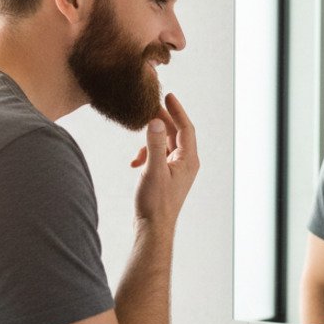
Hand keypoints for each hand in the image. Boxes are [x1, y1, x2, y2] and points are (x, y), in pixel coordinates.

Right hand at [129, 93, 199, 230]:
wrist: (153, 228)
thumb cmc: (155, 203)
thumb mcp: (153, 170)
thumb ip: (154, 144)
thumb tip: (155, 121)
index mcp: (188, 160)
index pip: (186, 128)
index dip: (177, 110)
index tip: (168, 95)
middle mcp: (186, 163)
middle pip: (175, 134)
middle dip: (161, 121)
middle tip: (148, 108)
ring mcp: (177, 170)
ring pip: (165, 144)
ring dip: (150, 141)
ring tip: (137, 148)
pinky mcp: (167, 176)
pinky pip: (159, 156)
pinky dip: (147, 154)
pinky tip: (135, 162)